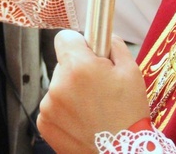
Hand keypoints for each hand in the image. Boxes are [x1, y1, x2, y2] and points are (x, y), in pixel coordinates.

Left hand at [36, 30, 149, 152]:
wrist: (123, 153)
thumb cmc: (129, 113)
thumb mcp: (131, 71)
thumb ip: (113, 44)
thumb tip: (102, 34)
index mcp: (78, 66)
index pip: (64, 37)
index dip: (79, 43)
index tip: (89, 53)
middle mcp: (58, 84)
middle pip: (63, 64)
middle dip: (78, 70)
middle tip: (99, 87)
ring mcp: (48, 105)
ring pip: (59, 86)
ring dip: (71, 92)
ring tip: (93, 109)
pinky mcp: (44, 123)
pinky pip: (53, 106)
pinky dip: (65, 111)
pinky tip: (83, 121)